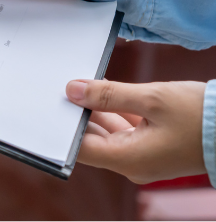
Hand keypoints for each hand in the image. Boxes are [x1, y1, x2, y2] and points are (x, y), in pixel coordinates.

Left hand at [66, 78, 205, 183]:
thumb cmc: (201, 116)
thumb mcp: (151, 98)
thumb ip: (108, 94)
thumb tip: (72, 90)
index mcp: (128, 160)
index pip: (79, 147)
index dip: (61, 126)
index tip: (49, 102)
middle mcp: (132, 164)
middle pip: (90, 140)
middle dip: (76, 114)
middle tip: (61, 87)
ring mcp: (143, 158)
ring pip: (106, 134)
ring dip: (95, 111)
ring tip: (80, 85)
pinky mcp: (152, 148)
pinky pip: (123, 132)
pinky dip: (113, 113)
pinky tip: (104, 92)